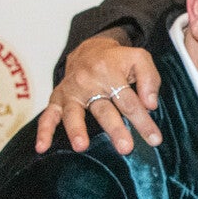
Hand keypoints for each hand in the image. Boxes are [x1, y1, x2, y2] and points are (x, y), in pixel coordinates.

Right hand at [34, 33, 162, 154]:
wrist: (89, 50)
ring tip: (82, 146)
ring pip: (74, 113)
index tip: (155, 140)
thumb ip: (149, 79)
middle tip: (125, 148)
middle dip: (115, 129)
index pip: (129, 101)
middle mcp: (89, 82)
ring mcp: (71, 92)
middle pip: (104, 110)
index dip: (143, 121)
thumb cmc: (118, 61)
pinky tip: (42, 147)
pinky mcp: (57, 98)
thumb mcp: (139, 59)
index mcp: (111, 72)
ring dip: (77, 130)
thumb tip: (151, 105)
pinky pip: (48, 115)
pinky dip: (43, 130)